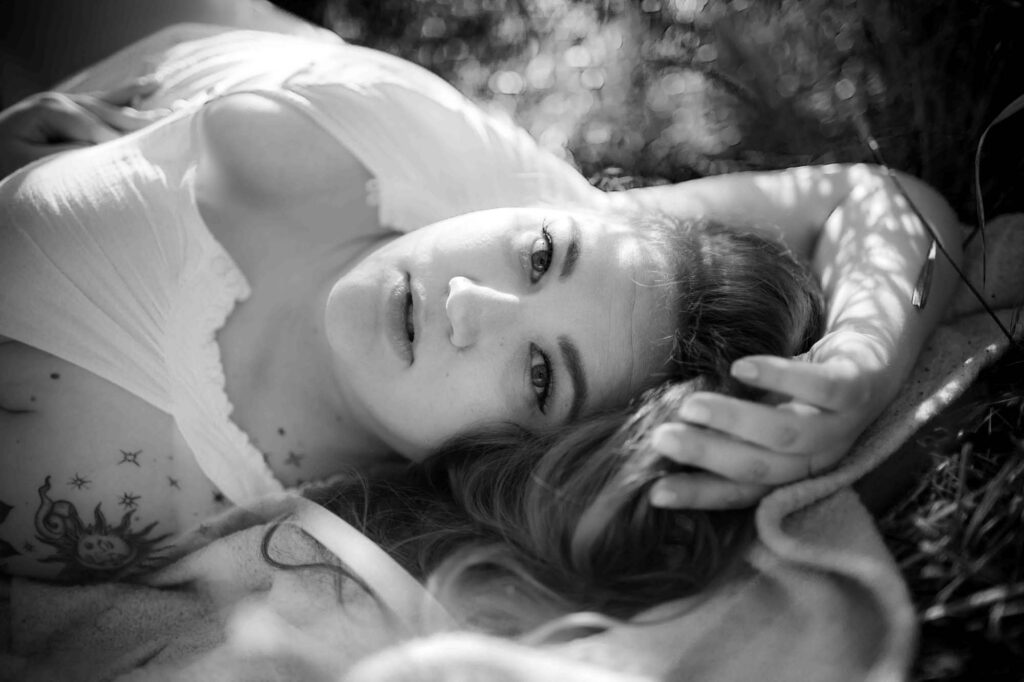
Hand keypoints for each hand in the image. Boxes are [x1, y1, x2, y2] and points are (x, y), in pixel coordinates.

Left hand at [0, 78, 167, 177]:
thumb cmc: (6, 160)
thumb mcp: (29, 162)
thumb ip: (66, 155)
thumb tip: (103, 152)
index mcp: (51, 109)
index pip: (95, 127)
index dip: (120, 142)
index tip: (146, 156)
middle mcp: (62, 99)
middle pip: (110, 112)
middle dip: (142, 122)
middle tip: (175, 128)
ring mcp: (68, 100)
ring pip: (113, 105)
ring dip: (143, 108)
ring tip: (174, 110)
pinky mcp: (74, 107)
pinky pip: (108, 100)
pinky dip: (130, 94)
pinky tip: (152, 84)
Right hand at [648, 351, 878, 509]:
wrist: (871, 350)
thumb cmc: (804, 386)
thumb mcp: (766, 411)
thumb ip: (729, 427)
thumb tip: (662, 434)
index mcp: (792, 470)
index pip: (742, 492)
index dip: (700, 494)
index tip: (655, 492)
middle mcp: (818, 458)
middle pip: (761, 466)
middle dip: (708, 455)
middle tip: (663, 438)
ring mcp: (842, 425)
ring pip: (787, 434)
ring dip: (735, 421)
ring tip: (691, 406)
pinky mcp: (858, 386)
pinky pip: (821, 387)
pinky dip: (779, 378)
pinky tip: (741, 368)